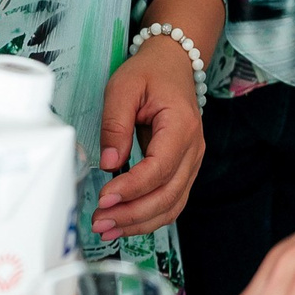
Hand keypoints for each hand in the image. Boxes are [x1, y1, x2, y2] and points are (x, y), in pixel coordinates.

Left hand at [93, 34, 205, 240]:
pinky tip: (124, 223)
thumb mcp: (123, 86)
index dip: (132, 188)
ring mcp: (192, 162)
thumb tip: (109, 164)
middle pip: (168, 195)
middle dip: (132, 214)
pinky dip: (149, 217)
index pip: (159, 168)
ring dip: (140, 223)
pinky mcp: (184, 169)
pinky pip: (171, 201)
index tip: (104, 197)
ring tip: (107, 229)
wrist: (173, 64)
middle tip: (100, 221)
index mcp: (182, 126)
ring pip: (172, 205)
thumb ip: (115, 124)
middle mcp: (194, 149)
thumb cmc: (148, 72)